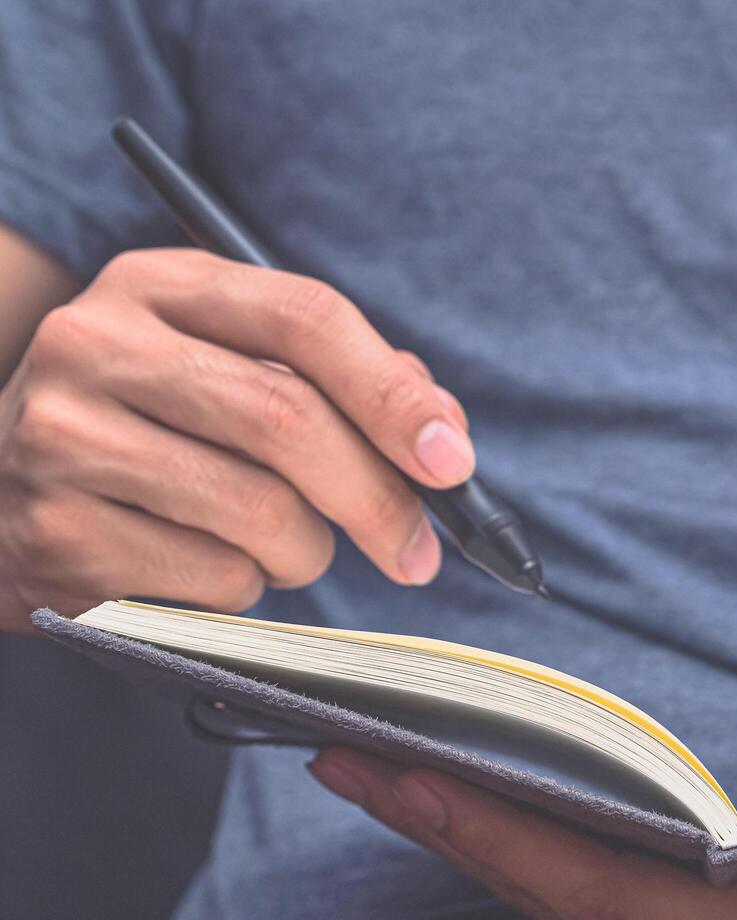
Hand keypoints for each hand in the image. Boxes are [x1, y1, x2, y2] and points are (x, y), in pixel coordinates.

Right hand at [0, 248, 471, 630]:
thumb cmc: (153, 424)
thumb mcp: (231, 366)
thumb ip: (343, 382)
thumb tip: (441, 433)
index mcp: (160, 284)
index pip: (305, 318)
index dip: (394, 394)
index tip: (451, 462)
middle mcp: (97, 343)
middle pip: (287, 418)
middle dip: (378, 498)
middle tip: (417, 551)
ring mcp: (63, 438)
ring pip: (261, 513)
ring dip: (306, 551)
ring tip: (281, 543)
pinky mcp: (55, 534)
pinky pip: (215, 581)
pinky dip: (246, 588)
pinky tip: (206, 564)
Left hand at [308, 748, 736, 919]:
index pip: (615, 897)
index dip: (508, 841)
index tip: (412, 774)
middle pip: (560, 909)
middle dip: (452, 836)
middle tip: (349, 755)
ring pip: (569, 916)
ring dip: (478, 847)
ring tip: (394, 774)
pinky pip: (604, 910)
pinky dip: (534, 863)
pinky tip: (495, 815)